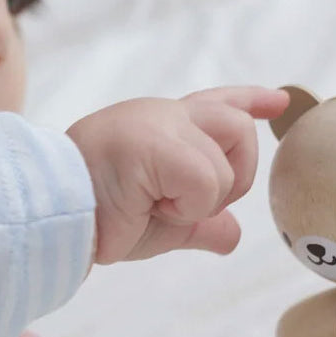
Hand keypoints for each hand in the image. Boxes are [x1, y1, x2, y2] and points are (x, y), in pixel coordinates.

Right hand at [66, 86, 288, 263]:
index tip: (279, 101)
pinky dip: (187, 207)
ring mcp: (158, 122)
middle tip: (188, 202)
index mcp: (164, 125)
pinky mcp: (153, 140)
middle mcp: (164, 114)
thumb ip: (201, 222)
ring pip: (225, 164)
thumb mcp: (163, 224)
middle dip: (234, 174)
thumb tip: (232, 235)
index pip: (219, 102)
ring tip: (156, 205)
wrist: (56, 222)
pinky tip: (151, 206)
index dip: (251, 100)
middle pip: (238, 128)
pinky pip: (205, 180)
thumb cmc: (100, 219)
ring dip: (201, 200)